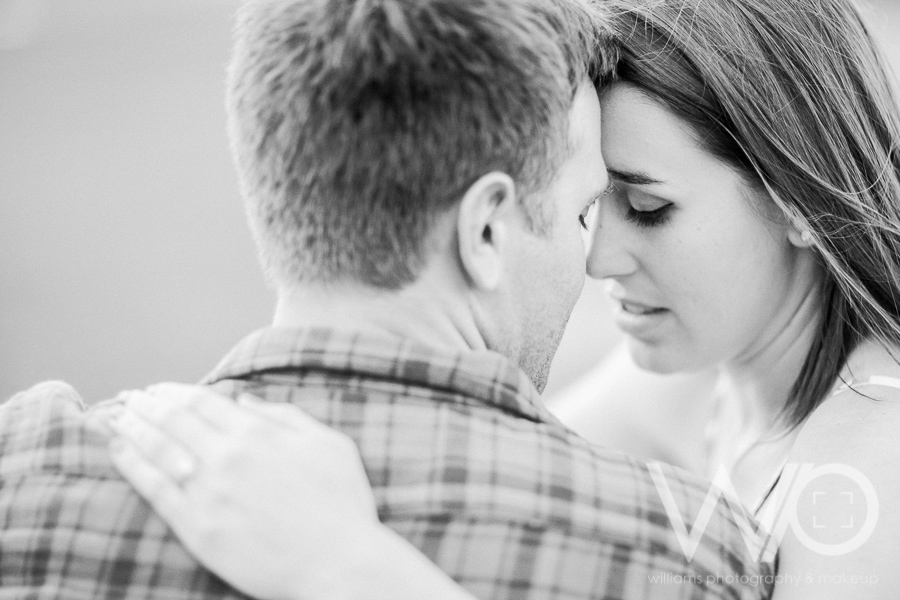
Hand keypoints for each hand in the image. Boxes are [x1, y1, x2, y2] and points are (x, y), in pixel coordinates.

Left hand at [108, 383, 380, 599]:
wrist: (338, 564)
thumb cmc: (342, 504)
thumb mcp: (329, 445)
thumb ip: (286, 417)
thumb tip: (245, 401)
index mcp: (259, 434)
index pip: (203, 401)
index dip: (175, 391)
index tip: (159, 388)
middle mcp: (228, 457)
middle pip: (174, 419)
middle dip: (147, 403)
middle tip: (130, 396)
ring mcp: (209, 493)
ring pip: (157, 448)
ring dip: (133, 426)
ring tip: (116, 416)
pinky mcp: (197, 528)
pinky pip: (154, 489)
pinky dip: (131, 465)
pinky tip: (118, 451)